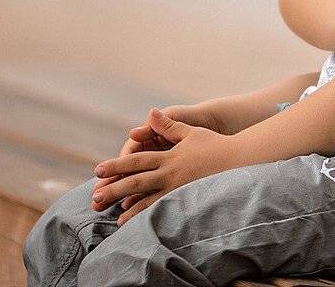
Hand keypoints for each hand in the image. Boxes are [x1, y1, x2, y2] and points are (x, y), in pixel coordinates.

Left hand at [91, 109, 237, 224]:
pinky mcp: (187, 198)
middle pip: (137, 181)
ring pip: (148, 199)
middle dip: (115, 188)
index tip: (99, 171)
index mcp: (168, 156)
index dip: (117, 165)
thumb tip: (150, 112)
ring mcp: (178, 188)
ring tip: (111, 215)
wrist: (239, 159)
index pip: (137, 161)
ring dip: (129, 207)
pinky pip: (164, 208)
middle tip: (95, 196)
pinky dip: (148, 215)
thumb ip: (168, 125)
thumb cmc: (215, 145)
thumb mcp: (190, 132)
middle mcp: (170, 173)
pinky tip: (137, 222)